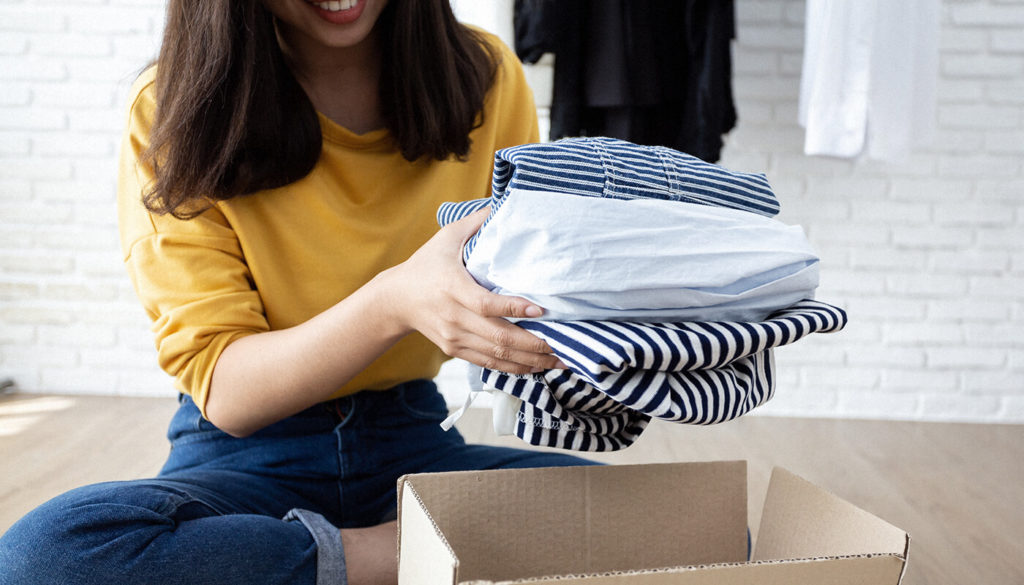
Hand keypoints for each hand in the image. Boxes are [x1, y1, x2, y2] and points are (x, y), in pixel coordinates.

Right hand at [380, 208, 562, 374]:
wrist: (395, 300)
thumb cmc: (425, 264)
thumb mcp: (446, 237)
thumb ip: (476, 221)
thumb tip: (504, 202)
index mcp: (452, 287)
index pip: (486, 304)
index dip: (514, 309)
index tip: (541, 310)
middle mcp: (454, 317)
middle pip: (498, 337)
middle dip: (534, 345)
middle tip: (562, 347)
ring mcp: (454, 337)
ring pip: (497, 355)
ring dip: (530, 361)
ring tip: (557, 361)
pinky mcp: (454, 350)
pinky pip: (488, 363)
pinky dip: (514, 368)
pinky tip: (535, 367)